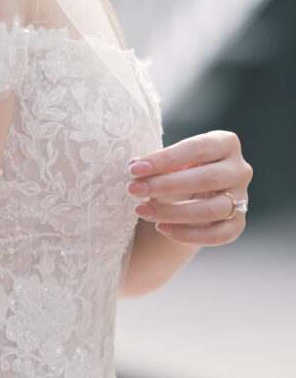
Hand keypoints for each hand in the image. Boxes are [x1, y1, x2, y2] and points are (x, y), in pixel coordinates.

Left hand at [126, 129, 252, 245]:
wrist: (199, 191)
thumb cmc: (183, 166)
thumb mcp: (175, 159)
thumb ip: (157, 163)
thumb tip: (134, 167)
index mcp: (226, 143)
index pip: (196, 149)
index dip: (164, 159)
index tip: (134, 169)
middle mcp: (240, 169)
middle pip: (205, 179)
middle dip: (165, 185)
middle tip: (134, 189)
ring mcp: (243, 198)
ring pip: (211, 209)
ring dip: (172, 212)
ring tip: (142, 211)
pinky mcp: (238, 223)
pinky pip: (217, 234)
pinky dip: (188, 234)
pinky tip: (162, 228)